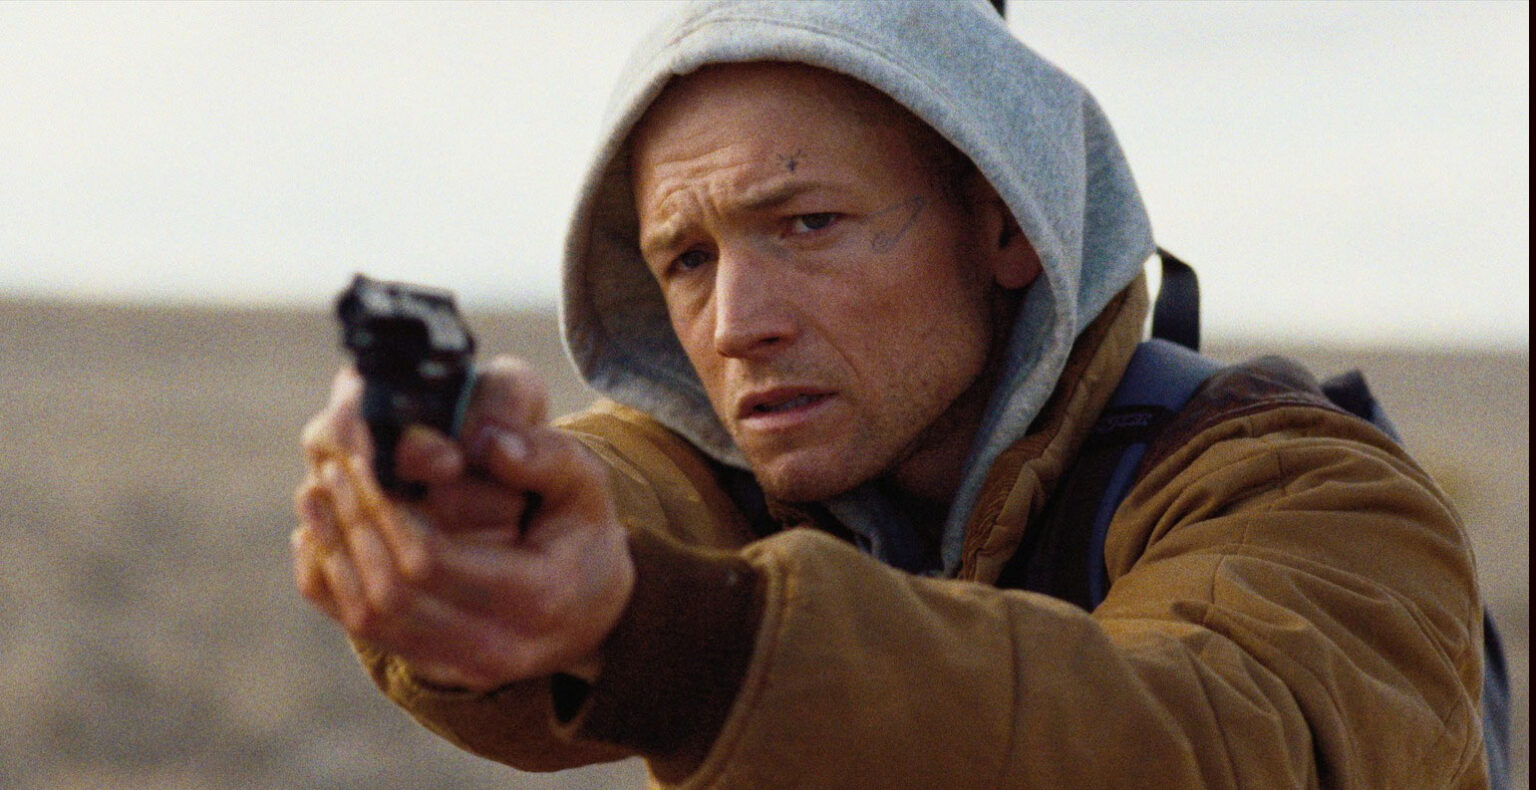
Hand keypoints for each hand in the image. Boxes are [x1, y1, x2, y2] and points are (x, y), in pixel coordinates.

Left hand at [291, 356, 634, 691]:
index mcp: (538, 597)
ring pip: (370, 619)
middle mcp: (498, 647)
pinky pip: (365, 633)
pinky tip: (316, 536)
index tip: (363, 458)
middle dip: (354, 525)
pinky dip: (331, 585)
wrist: (592, 606)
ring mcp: (463, 668)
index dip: (385, 508)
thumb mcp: (584, 483)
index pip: (430, 560)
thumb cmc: (580, 531)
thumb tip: (489, 442)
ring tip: (315, 494)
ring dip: (333, 552)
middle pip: (391, 593)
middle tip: (332, 468)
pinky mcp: (435, 668)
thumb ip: (545, 455)